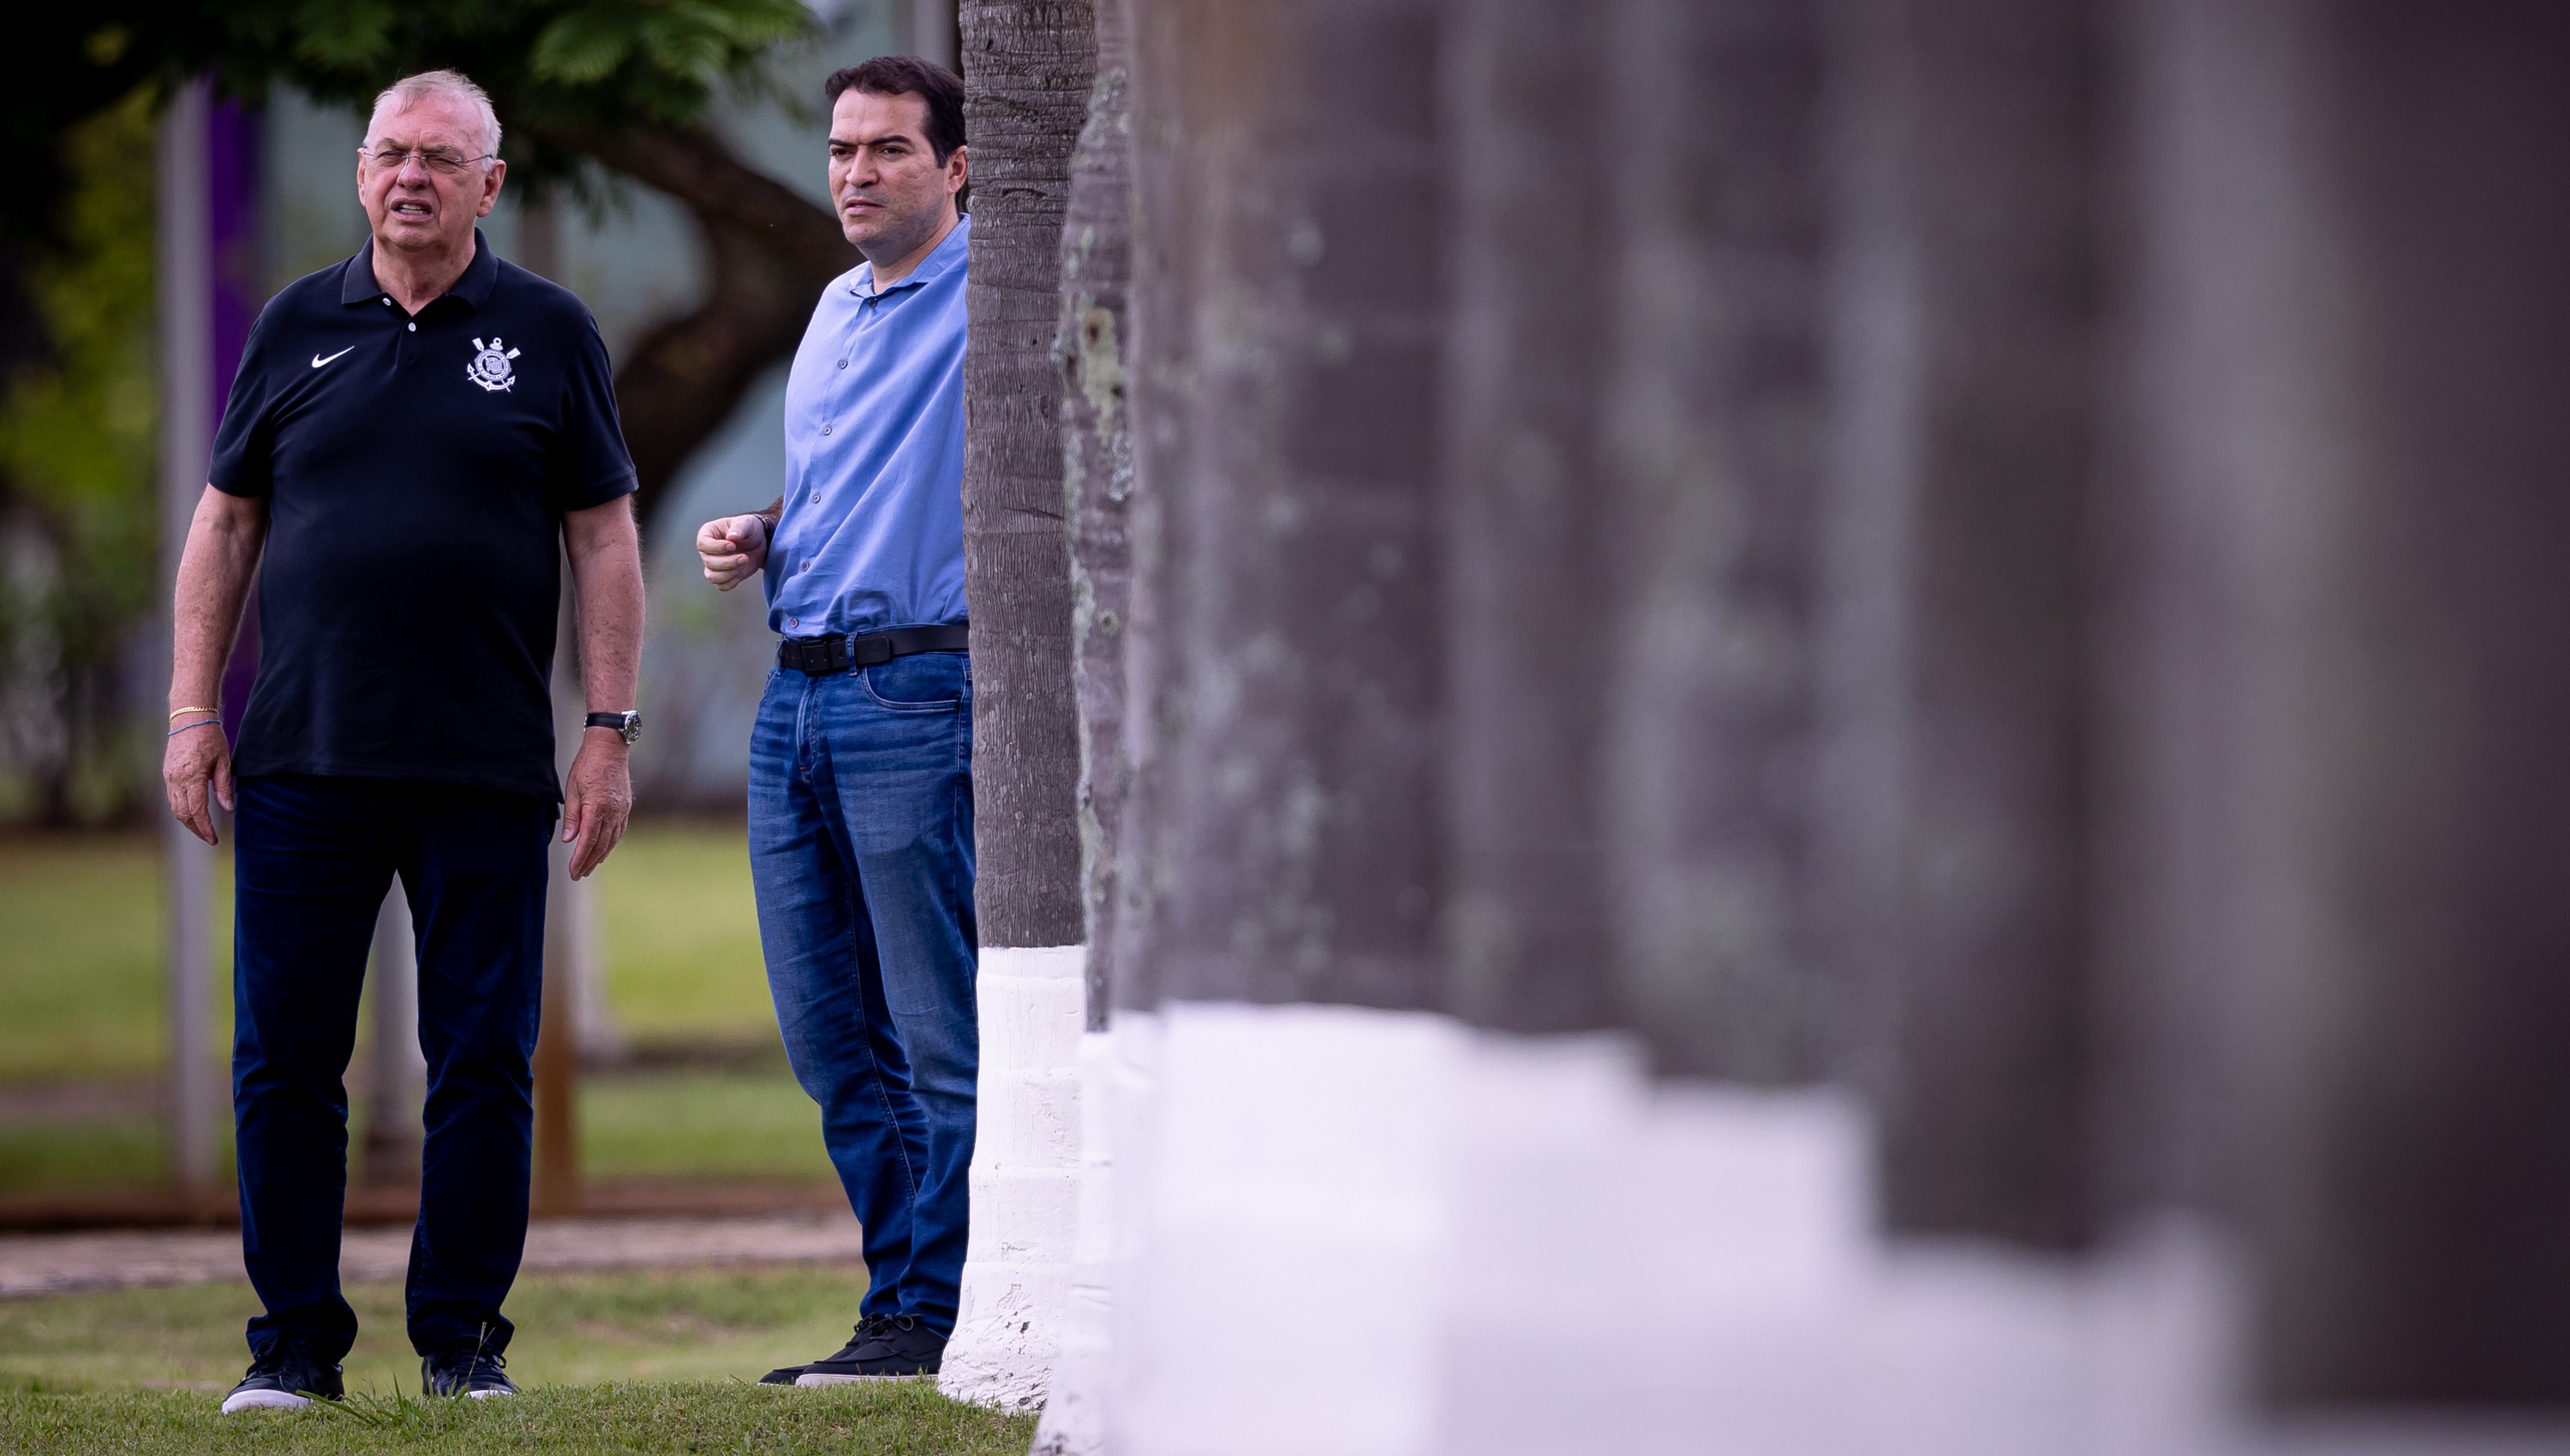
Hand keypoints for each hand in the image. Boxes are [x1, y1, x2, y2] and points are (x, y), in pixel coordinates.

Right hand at [163, 717, 234, 845]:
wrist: (189, 719)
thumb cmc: (211, 737)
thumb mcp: (224, 761)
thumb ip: (224, 787)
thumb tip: (227, 810)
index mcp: (192, 775)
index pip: (196, 810)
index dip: (204, 828)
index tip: (213, 839)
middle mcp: (176, 778)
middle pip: (182, 813)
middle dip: (196, 829)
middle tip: (209, 838)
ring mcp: (169, 777)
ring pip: (175, 808)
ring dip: (188, 822)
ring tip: (203, 830)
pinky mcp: (167, 774)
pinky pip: (172, 798)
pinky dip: (182, 810)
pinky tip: (193, 814)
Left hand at [562, 730, 632, 879]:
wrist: (610, 747)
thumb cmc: (588, 764)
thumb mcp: (572, 789)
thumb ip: (572, 817)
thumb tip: (569, 839)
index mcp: (597, 807)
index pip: (588, 841)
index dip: (580, 859)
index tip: (573, 871)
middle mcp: (612, 812)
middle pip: (601, 845)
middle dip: (589, 862)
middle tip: (579, 875)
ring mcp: (621, 810)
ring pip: (612, 840)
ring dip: (600, 856)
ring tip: (590, 867)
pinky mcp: (626, 806)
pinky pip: (619, 831)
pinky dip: (611, 843)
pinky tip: (604, 849)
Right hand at [696, 512, 768, 590]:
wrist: (760, 543)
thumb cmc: (750, 529)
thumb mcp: (747, 523)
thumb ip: (739, 527)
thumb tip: (731, 537)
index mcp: (708, 534)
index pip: (702, 544)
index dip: (716, 547)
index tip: (732, 545)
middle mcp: (707, 551)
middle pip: (708, 562)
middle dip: (728, 562)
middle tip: (745, 557)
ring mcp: (713, 565)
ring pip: (712, 577)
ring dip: (730, 573)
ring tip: (745, 562)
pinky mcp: (723, 576)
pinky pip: (722, 585)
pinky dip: (733, 581)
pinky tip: (742, 570)